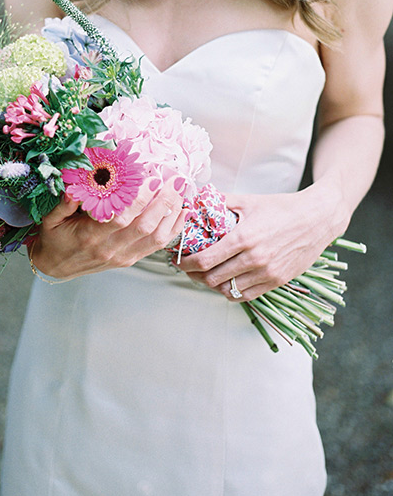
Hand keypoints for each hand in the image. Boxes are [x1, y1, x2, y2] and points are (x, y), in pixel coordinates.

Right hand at [30, 177, 187, 278]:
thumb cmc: (54, 238)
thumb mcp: (50, 219)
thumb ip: (63, 204)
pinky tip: (182, 212)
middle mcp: (110, 248)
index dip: (139, 199)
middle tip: (175, 180)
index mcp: (90, 236)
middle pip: (145, 226)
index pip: (121, 218)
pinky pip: (156, 246)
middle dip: (164, 202)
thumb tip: (74, 188)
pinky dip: (172, 229)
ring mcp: (122, 256)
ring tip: (181, 191)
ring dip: (172, 213)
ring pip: (155, 237)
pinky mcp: (129, 260)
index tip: (151, 179)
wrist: (55, 266)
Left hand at [177, 181, 348, 300]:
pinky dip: (231, 292)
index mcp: (243, 238)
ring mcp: (267, 273)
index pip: (204, 260)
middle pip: (212, 279)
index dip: (185, 263)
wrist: (317, 218)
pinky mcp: (277, 281)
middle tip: (187, 267)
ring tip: (204, 275)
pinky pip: (246, 295)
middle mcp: (254, 259)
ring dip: (211, 285)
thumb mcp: (248, 200)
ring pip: (228, 291)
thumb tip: (195, 200)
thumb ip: (219, 202)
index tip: (177, 259)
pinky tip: (225, 281)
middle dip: (194, 275)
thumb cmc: (281, 207)